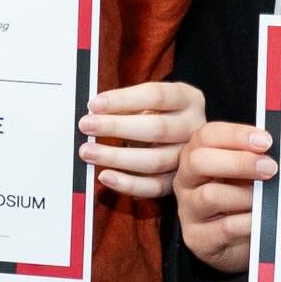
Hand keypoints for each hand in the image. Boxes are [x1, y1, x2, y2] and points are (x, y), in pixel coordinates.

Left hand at [80, 79, 204, 199]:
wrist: (177, 139)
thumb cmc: (154, 115)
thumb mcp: (146, 102)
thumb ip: (126, 105)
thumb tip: (93, 113)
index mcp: (188, 99)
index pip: (157, 95)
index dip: (124, 100)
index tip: (94, 104)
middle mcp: (194, 127)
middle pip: (157, 129)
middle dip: (116, 127)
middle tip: (86, 126)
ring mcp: (188, 157)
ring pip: (155, 160)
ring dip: (117, 157)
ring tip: (87, 152)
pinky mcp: (179, 181)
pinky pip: (154, 186)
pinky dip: (128, 184)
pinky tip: (105, 176)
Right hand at [176, 120, 275, 271]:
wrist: (238, 240)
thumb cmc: (242, 198)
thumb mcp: (245, 173)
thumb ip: (254, 157)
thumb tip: (274, 148)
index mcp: (196, 156)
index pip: (207, 136)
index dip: (236, 135)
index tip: (265, 141)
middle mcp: (186, 181)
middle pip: (198, 161)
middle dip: (239, 162)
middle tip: (269, 168)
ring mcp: (188, 210)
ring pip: (210, 195)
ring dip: (245, 195)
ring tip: (265, 199)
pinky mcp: (197, 238)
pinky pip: (225, 227)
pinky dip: (249, 221)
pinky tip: (261, 219)